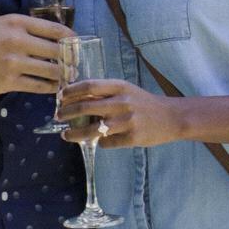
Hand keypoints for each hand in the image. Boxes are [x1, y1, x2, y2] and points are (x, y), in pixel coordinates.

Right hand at [0, 15, 68, 96]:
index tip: (76, 44)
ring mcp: (14, 62)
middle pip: (58, 51)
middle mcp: (18, 40)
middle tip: (75, 64)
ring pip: (52, 70)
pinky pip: (39, 86)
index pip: (55, 29)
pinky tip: (55, 87)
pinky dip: (51, 87)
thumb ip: (24, 28)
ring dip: (63, 75)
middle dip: (70, 59)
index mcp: (17, 22)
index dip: (71, 38)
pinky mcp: (9, 81)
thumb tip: (52, 37)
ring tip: (68, 77)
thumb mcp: (0, 23)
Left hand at [57, 78, 178, 147]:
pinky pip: (106, 143)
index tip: (60, 97)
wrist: (171, 117)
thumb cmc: (144, 103)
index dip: (71, 91)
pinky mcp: (132, 138)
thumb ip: (105, 94)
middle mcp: (122, 102)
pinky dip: (99, 142)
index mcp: (120, 86)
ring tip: (65, 135)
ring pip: (92, 130)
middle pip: (85, 107)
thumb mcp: (126, 91)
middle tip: (57, 116)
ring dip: (74, 134)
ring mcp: (127, 121)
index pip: (88, 86)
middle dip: (66, 112)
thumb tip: (76, 99)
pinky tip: (98, 141)